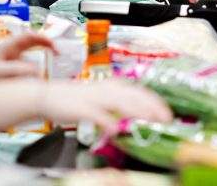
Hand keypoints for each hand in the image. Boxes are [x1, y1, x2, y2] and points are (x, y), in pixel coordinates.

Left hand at [0, 32, 55, 80]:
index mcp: (10, 45)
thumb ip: (15, 71)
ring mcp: (15, 60)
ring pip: (34, 59)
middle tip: (58, 55)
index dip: (44, 39)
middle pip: (36, 44)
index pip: (31, 36)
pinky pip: (29, 71)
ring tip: (48, 75)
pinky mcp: (15, 71)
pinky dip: (36, 76)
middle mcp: (15, 50)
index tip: (55, 47)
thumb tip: (36, 72)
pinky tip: (37, 85)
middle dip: (48, 47)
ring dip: (42, 65)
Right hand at [40, 79, 172, 133]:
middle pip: (135, 97)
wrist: (49, 95)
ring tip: (152, 121)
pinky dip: (108, 122)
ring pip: (121, 103)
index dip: (155, 102)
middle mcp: (108, 90)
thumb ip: (117, 104)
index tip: (167, 113)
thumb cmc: (76, 99)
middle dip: (153, 108)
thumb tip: (135, 113)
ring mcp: (95, 99)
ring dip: (138, 112)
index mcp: (113, 86)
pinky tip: (117, 130)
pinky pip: (98, 116)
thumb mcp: (101, 98)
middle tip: (167, 119)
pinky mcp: (83, 109)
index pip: (140, 92)